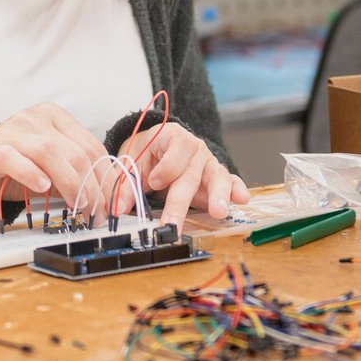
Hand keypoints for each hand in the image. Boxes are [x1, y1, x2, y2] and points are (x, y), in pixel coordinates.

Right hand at [0, 103, 103, 214]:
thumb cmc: (18, 167)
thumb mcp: (54, 170)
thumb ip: (78, 176)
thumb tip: (108, 199)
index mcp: (55, 117)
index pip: (91, 145)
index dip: (106, 177)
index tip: (111, 203)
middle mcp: (35, 118)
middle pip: (75, 152)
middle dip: (91, 187)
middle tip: (97, 212)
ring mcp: (13, 130)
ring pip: (49, 152)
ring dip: (68, 182)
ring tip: (76, 204)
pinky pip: (15, 159)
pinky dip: (32, 174)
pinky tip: (42, 187)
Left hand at [120, 121, 248, 227]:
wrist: (159, 146)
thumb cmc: (147, 153)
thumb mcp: (133, 161)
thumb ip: (126, 184)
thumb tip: (118, 208)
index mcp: (173, 137)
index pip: (174, 152)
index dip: (165, 168)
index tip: (154, 182)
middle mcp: (195, 149)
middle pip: (190, 175)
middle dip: (180, 202)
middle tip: (172, 223)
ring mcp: (209, 163)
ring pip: (216, 177)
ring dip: (218, 196)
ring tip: (218, 212)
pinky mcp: (218, 177)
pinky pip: (230, 182)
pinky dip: (237, 190)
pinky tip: (242, 199)